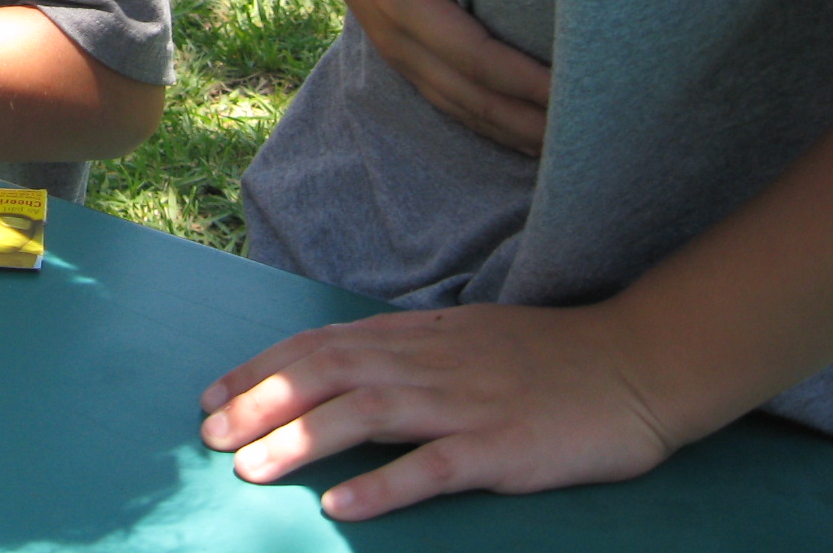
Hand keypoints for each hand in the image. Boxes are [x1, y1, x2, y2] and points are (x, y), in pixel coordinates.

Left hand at [199, 303, 679, 518]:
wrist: (636, 363)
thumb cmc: (545, 357)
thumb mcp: (461, 338)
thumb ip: (402, 350)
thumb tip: (337, 364)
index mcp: (415, 336)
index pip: (319, 346)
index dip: (261, 369)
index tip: (212, 393)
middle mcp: (428, 363)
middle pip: (327, 374)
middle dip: (260, 402)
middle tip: (208, 434)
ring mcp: (464, 404)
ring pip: (365, 415)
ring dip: (301, 440)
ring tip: (250, 468)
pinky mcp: (503, 449)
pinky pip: (432, 468)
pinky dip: (383, 486)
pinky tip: (341, 507)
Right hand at [284, 0, 551, 153]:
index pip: (466, 50)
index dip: (518, 76)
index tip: (570, 89)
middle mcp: (394, 33)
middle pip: (468, 92)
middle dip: (526, 117)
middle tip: (593, 134)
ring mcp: (395, 47)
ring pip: (457, 103)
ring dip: (510, 130)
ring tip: (568, 150)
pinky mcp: (402, 49)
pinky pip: (447, 97)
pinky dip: (487, 122)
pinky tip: (524, 136)